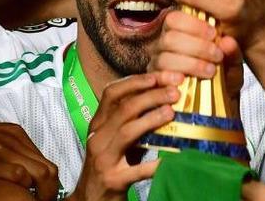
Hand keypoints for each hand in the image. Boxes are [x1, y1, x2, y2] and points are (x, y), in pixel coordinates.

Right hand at [0, 120, 58, 200]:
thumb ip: (8, 152)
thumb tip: (23, 174)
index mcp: (15, 133)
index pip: (45, 160)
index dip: (48, 181)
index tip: (44, 194)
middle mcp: (13, 140)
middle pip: (49, 168)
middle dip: (51, 190)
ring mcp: (3, 151)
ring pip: (41, 174)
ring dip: (42, 194)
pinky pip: (20, 178)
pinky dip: (24, 192)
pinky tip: (17, 198)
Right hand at [69, 72, 182, 200]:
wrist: (90, 199)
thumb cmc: (110, 164)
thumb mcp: (116, 138)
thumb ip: (133, 121)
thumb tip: (165, 100)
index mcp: (98, 124)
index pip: (111, 93)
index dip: (135, 81)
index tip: (158, 76)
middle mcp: (98, 137)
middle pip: (124, 108)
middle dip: (151, 96)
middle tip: (174, 91)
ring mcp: (103, 159)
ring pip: (127, 132)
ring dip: (151, 119)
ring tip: (171, 112)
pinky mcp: (113, 180)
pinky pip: (136, 170)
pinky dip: (153, 164)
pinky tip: (169, 159)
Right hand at [148, 10, 243, 112]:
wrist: (218, 109)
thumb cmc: (223, 80)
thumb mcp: (233, 67)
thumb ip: (233, 54)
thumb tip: (228, 42)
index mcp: (179, 34)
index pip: (174, 19)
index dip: (193, 24)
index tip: (214, 34)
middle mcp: (163, 47)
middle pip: (170, 38)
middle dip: (196, 46)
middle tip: (217, 56)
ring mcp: (156, 66)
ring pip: (164, 58)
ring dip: (190, 63)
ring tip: (210, 71)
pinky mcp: (152, 86)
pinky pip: (154, 79)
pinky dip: (169, 79)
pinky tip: (183, 82)